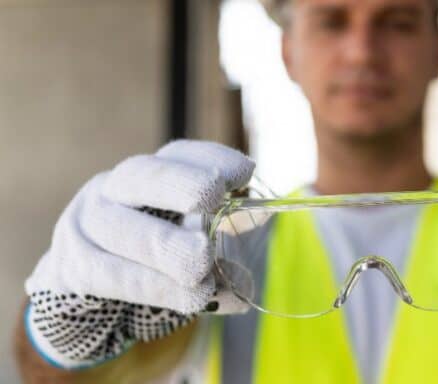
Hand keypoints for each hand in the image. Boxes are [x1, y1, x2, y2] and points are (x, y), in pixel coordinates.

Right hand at [24, 140, 254, 368]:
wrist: (87, 296)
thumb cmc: (151, 261)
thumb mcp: (188, 239)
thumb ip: (221, 230)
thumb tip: (261, 218)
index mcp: (149, 177)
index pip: (177, 155)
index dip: (211, 159)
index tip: (244, 173)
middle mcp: (114, 191)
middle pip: (140, 177)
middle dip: (179, 184)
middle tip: (212, 198)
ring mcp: (88, 226)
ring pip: (122, 228)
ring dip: (167, 248)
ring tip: (202, 269)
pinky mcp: (76, 268)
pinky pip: (115, 275)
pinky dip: (158, 288)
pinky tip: (192, 299)